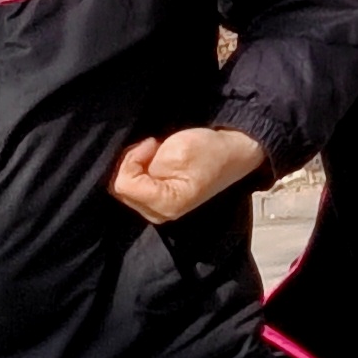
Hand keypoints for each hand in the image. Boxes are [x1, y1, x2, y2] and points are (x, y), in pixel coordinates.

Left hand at [107, 126, 266, 224]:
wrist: (235, 152)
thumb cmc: (209, 150)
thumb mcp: (174, 151)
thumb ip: (141, 166)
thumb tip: (124, 174)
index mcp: (167, 204)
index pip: (125, 185)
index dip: (133, 159)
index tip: (153, 143)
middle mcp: (161, 214)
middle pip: (122, 190)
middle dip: (132, 165)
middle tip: (153, 147)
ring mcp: (161, 211)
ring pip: (126, 190)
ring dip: (136, 168)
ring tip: (157, 155)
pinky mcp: (161, 204)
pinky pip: (134, 190)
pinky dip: (139, 173)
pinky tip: (156, 164)